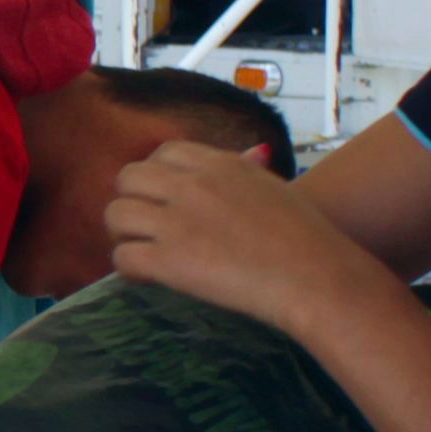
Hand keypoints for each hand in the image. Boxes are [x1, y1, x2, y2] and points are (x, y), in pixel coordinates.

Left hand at [104, 139, 383, 343]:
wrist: (314, 276)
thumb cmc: (306, 237)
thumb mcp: (275, 187)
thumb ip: (249, 170)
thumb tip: (253, 152)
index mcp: (218, 163)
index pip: (163, 153)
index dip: (157, 177)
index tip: (165, 200)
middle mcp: (191, 185)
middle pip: (129, 178)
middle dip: (132, 202)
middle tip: (146, 228)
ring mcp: (176, 222)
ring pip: (116, 215)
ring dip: (123, 235)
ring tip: (142, 252)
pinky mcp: (169, 261)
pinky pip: (123, 258)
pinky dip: (128, 270)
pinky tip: (146, 278)